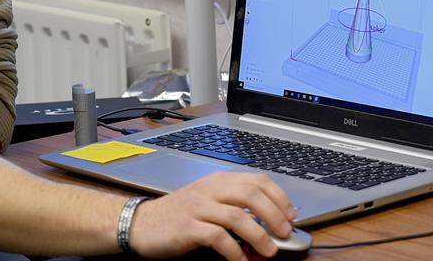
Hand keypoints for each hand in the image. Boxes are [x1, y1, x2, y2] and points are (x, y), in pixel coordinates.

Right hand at [128, 172, 295, 259]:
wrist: (142, 223)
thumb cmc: (178, 215)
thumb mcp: (207, 202)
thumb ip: (233, 205)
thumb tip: (269, 220)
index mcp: (217, 181)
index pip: (256, 180)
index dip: (279, 196)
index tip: (291, 214)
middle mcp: (209, 190)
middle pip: (251, 194)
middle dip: (274, 215)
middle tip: (284, 234)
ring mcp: (197, 207)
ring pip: (237, 215)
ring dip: (259, 236)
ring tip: (268, 252)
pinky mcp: (187, 227)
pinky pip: (217, 237)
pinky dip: (234, 251)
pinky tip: (240, 260)